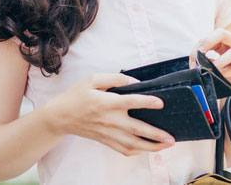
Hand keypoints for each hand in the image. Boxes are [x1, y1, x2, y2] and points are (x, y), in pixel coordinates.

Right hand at [43, 73, 174, 155]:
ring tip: (166, 146)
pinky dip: (136, 151)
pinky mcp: (105, 140)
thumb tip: (134, 81)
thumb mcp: (93, 79)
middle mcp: (109, 120)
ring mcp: (108, 133)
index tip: (161, 103)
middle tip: (171, 138)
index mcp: (107, 102)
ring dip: (151, 147)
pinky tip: (146, 149)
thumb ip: (115, 78)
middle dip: (156, 135)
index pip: (131, 102)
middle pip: (136, 129)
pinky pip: (122, 150)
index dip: (146, 102)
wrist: (59, 116)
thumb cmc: (77, 95)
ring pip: (132, 144)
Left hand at [190, 29, 230, 95]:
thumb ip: (209, 62)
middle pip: (223, 33)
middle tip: (200, 54)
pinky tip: (222, 76)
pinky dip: (230, 72)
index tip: (193, 59)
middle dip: (208, 42)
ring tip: (211, 68)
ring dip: (221, 61)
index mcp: (227, 42)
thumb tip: (196, 62)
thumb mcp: (220, 66)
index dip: (200, 45)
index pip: (212, 35)